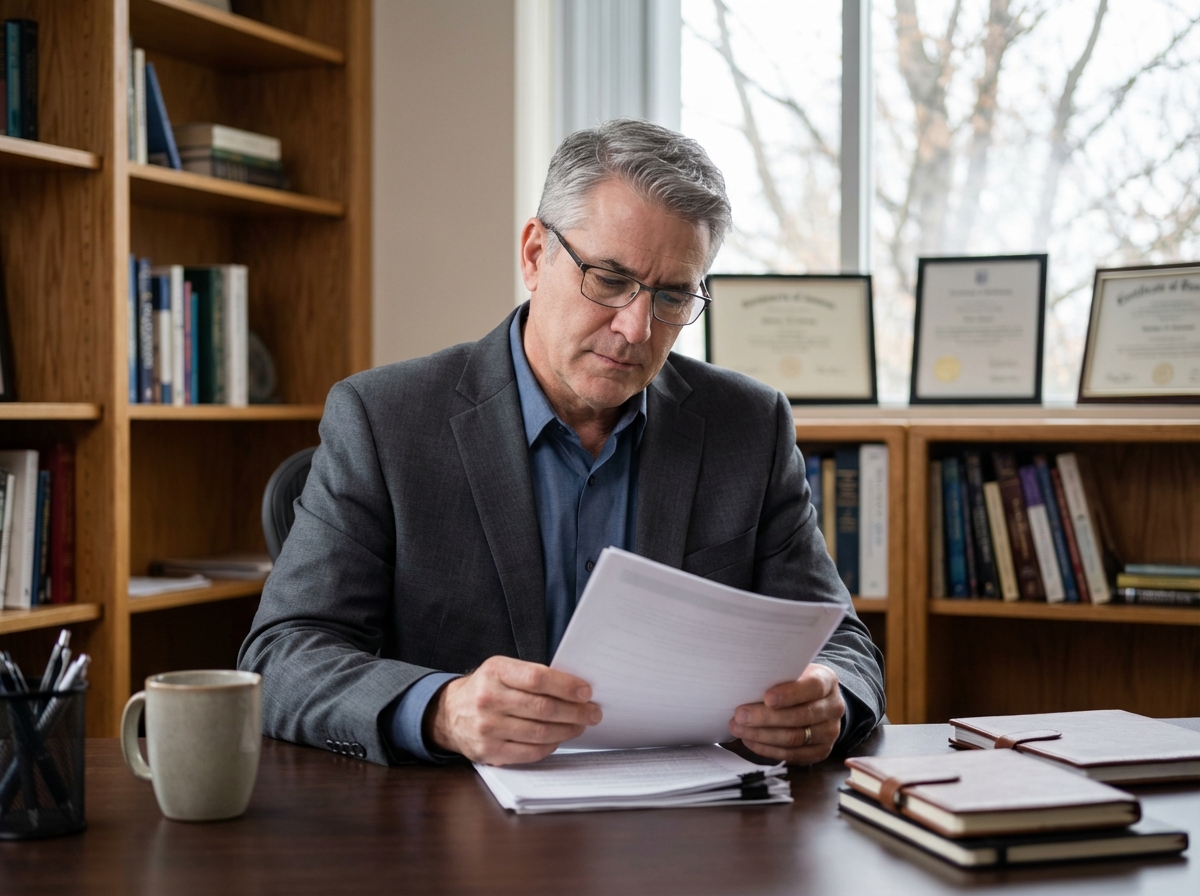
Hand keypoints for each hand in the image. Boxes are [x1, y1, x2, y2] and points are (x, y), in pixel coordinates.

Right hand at [426, 655, 601, 765]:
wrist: (449, 714)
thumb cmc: (487, 688)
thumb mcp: (502, 670)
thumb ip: (532, 676)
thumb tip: (575, 689)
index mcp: (495, 671)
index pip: (537, 678)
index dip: (566, 686)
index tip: (586, 691)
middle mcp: (488, 699)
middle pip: (542, 708)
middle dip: (575, 711)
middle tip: (593, 712)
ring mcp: (487, 728)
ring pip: (539, 732)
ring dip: (567, 729)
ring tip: (581, 725)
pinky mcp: (488, 751)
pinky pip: (529, 751)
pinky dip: (550, 745)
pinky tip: (559, 738)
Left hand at [729, 663, 843, 763]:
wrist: (816, 701)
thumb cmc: (796, 682)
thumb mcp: (792, 671)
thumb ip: (777, 677)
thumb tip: (746, 686)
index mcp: (827, 681)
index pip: (813, 687)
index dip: (790, 694)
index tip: (767, 698)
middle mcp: (834, 707)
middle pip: (800, 716)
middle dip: (766, 718)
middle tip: (740, 716)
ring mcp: (830, 732)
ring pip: (794, 738)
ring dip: (762, 735)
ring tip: (739, 729)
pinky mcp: (820, 751)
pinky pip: (792, 755)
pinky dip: (768, 749)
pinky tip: (750, 741)